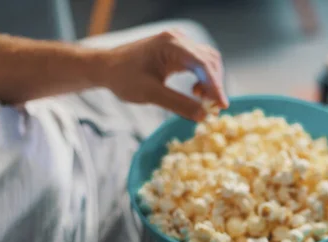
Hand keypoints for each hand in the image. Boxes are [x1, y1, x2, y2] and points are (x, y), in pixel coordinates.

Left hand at [100, 30, 228, 120]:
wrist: (105, 67)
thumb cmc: (122, 78)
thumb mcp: (151, 94)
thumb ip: (178, 105)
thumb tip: (204, 116)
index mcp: (171, 44)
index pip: (203, 64)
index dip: (216, 86)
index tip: (222, 106)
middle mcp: (178, 39)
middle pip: (209, 61)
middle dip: (214, 85)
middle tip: (213, 108)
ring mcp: (178, 43)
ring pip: (207, 61)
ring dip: (210, 82)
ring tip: (201, 100)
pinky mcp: (177, 50)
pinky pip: (199, 63)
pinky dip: (202, 79)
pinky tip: (195, 91)